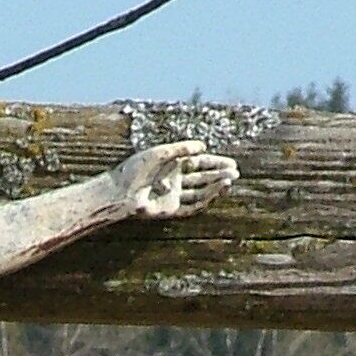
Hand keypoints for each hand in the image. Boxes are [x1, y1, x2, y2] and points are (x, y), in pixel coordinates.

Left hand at [117, 140, 239, 220]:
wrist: (119, 192)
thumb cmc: (134, 170)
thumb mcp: (159, 153)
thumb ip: (181, 149)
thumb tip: (203, 146)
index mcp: (171, 165)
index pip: (198, 163)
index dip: (215, 162)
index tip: (231, 162)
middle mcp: (174, 180)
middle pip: (202, 177)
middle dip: (219, 174)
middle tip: (236, 172)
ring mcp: (173, 195)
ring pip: (200, 191)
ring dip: (216, 186)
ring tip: (230, 179)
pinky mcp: (170, 209)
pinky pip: (192, 205)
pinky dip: (206, 198)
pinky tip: (217, 190)